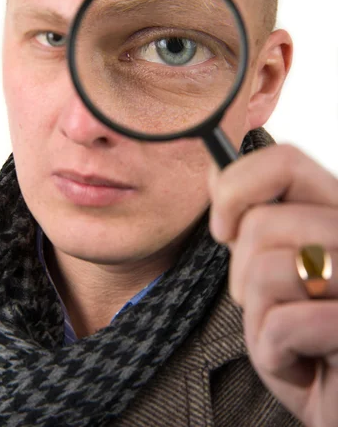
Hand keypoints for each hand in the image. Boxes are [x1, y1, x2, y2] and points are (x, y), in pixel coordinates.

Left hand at [208, 144, 337, 426]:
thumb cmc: (309, 337)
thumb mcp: (274, 268)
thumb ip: (252, 217)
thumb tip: (216, 169)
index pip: (284, 161)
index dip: (238, 187)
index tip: (223, 228)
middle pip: (262, 223)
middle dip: (242, 273)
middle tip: (269, 304)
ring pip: (265, 270)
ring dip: (258, 318)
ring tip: (289, 336)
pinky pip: (283, 324)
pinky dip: (275, 354)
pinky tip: (304, 364)